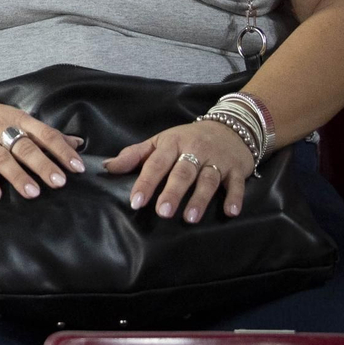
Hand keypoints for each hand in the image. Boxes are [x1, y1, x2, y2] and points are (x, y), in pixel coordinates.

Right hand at [0, 94, 84, 201]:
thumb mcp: (16, 118)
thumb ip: (45, 133)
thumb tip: (77, 143)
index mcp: (17, 119)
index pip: (44, 134)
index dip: (61, 150)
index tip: (77, 167)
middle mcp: (0, 129)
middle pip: (25, 147)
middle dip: (43, 164)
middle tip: (59, 182)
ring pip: (1, 158)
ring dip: (18, 175)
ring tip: (32, 192)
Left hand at [105, 120, 256, 221]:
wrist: (230, 126)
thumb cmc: (187, 138)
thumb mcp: (159, 141)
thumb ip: (134, 155)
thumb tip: (107, 167)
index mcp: (172, 143)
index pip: (156, 163)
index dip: (145, 182)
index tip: (135, 202)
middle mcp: (194, 150)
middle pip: (182, 172)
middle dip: (172, 192)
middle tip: (162, 213)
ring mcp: (217, 159)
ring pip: (208, 179)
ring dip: (200, 198)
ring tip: (190, 218)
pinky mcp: (237, 168)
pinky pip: (237, 183)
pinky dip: (235, 197)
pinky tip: (231, 211)